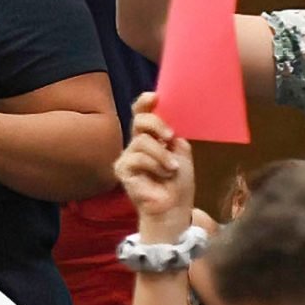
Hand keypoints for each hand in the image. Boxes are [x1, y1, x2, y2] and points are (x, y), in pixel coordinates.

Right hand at [113, 95, 196, 236]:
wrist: (174, 208)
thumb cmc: (178, 183)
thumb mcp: (182, 153)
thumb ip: (173, 137)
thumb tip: (169, 127)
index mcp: (151, 136)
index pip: (142, 113)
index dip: (145, 102)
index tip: (156, 96)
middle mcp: (137, 143)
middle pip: (139, 120)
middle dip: (156, 124)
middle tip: (170, 136)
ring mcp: (128, 156)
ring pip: (142, 141)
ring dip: (162, 155)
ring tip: (172, 168)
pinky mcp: (122, 170)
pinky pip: (138, 158)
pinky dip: (155, 166)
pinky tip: (162, 175)